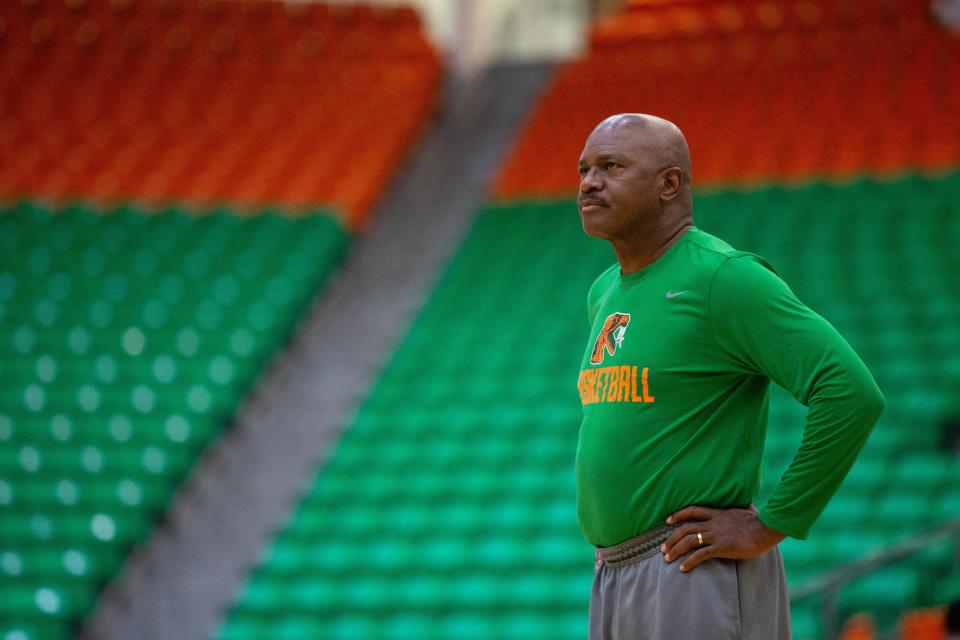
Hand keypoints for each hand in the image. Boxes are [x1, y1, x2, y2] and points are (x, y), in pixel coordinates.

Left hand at [660, 505, 785, 571]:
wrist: (765, 529)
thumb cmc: (759, 522)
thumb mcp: (746, 511)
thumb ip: (741, 509)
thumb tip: (747, 504)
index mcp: (717, 514)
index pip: (693, 510)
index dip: (678, 515)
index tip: (668, 520)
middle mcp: (713, 524)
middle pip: (685, 528)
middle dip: (671, 538)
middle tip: (663, 548)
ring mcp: (716, 536)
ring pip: (689, 541)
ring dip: (676, 550)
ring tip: (667, 559)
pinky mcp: (721, 548)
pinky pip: (700, 555)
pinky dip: (689, 562)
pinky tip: (682, 568)